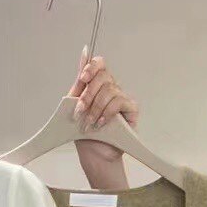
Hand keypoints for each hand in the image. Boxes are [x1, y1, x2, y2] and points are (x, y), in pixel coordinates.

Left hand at [71, 49, 135, 191]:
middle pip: (104, 76)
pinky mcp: (131, 110)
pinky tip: (101, 123)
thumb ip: (80, 82)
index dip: (92, 67)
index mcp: (97, 85)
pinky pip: (119, 102)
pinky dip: (107, 112)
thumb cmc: (85, 132)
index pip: (99, 64)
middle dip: (88, 94)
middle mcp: (111, 89)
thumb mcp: (75, 104)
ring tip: (89, 123)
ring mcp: (122, 99)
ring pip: (110, 90)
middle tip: (80, 111)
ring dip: (95, 108)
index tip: (83, 79)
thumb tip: (84, 53)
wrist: (93, 153)